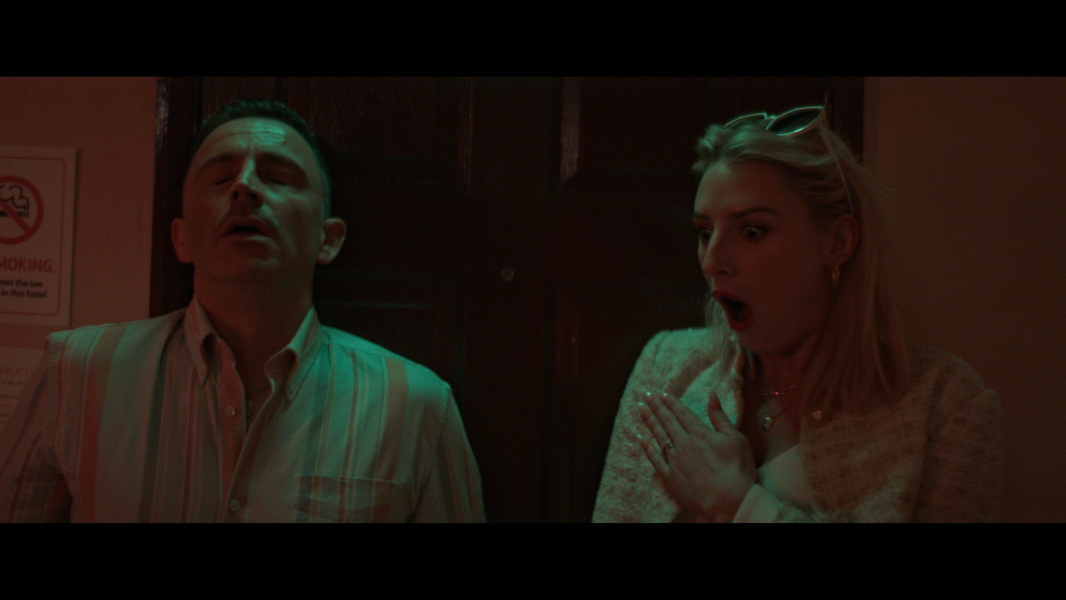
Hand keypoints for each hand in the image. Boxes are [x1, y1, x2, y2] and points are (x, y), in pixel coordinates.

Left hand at [635, 391, 755, 522]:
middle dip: (655, 406)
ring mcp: (675, 460)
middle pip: (667, 421)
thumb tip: (712, 394)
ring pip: (658, 436)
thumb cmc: (738, 470)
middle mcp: (684, 444)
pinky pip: (654, 458)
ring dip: (649, 421)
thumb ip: (720, 416)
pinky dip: (646, 447)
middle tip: (645, 394)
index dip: (671, 402)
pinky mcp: (670, 476)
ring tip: (640, 408)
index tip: (661, 393)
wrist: (730, 501)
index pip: (682, 413)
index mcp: (700, 433)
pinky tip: (640, 437)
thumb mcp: (736, 438)